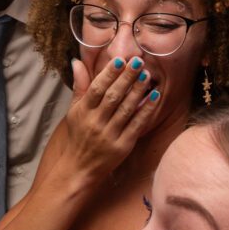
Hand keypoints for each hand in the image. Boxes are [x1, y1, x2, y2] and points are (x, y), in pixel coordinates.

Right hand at [61, 56, 159, 182]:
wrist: (79, 168)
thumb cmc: (78, 136)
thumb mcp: (74, 111)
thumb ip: (79, 86)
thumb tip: (77, 61)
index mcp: (83, 112)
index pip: (97, 89)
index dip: (109, 74)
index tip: (120, 60)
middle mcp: (95, 123)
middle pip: (113, 96)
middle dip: (127, 78)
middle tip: (138, 62)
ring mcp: (109, 135)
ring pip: (126, 109)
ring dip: (138, 90)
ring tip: (147, 75)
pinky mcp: (122, 146)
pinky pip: (137, 125)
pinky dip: (146, 110)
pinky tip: (154, 96)